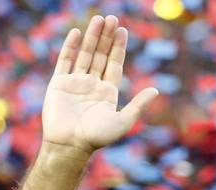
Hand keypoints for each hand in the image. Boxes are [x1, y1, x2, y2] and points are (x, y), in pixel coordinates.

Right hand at [41, 15, 158, 154]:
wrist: (70, 145)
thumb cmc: (97, 137)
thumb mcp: (123, 121)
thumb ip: (138, 104)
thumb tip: (156, 90)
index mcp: (107, 92)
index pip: (114, 64)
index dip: (118, 47)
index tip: (122, 30)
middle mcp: (92, 85)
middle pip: (100, 55)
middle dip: (106, 37)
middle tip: (111, 17)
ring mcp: (75, 83)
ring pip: (85, 54)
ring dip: (91, 37)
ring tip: (98, 19)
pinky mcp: (59, 84)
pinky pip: (65, 61)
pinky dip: (70, 46)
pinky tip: (77, 32)